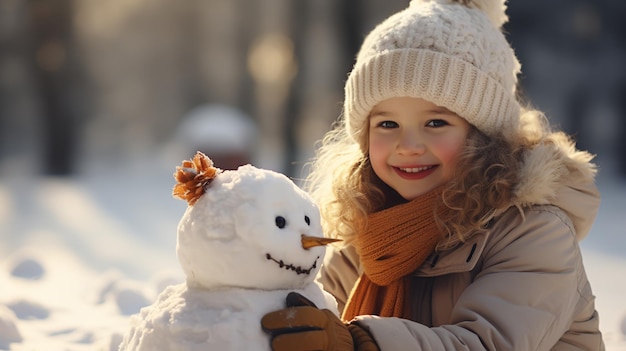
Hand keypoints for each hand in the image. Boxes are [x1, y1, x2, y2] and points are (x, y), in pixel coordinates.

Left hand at [262, 292, 378, 350]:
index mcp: (325, 319)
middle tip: (273, 342)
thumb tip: (289, 297)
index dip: (284, 319)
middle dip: (288, 341)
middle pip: (308, 339)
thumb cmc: (327, 331)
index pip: (306, 316)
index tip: (265, 322)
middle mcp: (329, 337)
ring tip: (276, 350)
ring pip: (310, 350)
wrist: (349, 349)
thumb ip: (305, 308)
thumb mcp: (320, 317)